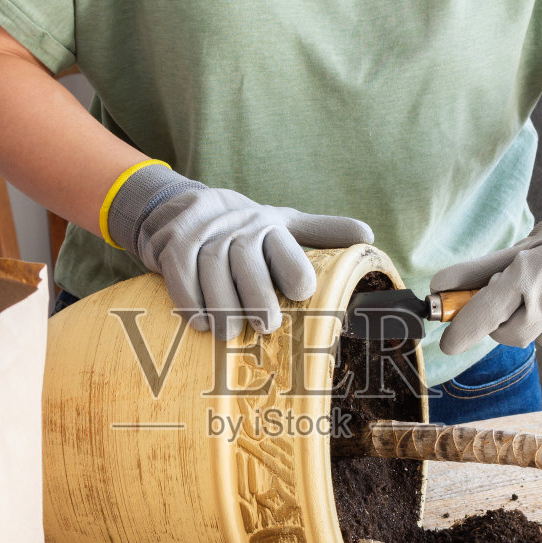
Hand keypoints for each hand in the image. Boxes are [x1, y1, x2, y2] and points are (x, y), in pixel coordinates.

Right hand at [107, 164, 373, 338]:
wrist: (181, 208)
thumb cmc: (244, 231)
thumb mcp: (283, 226)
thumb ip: (322, 233)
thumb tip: (368, 236)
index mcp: (269, 224)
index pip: (284, 244)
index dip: (294, 267)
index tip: (302, 294)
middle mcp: (236, 224)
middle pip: (246, 258)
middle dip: (257, 294)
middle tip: (267, 326)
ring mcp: (202, 233)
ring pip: (212, 268)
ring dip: (222, 305)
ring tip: (231, 334)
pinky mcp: (172, 244)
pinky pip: (179, 273)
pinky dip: (190, 301)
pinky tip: (201, 324)